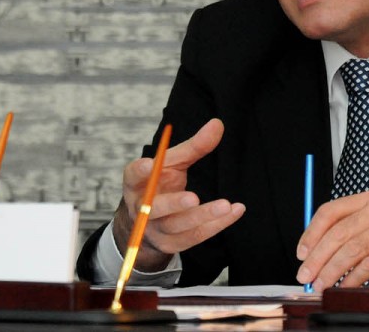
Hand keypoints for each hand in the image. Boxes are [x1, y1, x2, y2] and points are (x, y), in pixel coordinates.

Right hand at [111, 118, 245, 271]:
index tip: (150, 163)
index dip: (141, 170)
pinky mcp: (171, 244)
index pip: (134, 175)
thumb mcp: (172, 163)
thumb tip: (218, 124)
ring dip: (202, 216)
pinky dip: (216, 225)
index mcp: (136, 183)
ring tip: (225, 205)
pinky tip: (234, 212)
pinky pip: (195, 237)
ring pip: (177, 226)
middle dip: (174, 203)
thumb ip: (193, 146)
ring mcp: (155, 229)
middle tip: (193, 197)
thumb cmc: (161, 183)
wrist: (149, 221)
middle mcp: (141, 208)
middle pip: (154, 208)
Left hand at [295, 189, 368, 288]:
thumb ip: (354, 233)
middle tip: (306, 275)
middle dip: (318, 256)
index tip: (301, 253)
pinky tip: (346, 287)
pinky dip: (355, 277)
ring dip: (333, 270)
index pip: (332, 210)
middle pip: (340, 230)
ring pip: (354, 247)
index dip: (312, 232)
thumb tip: (316, 253)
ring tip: (321, 285)